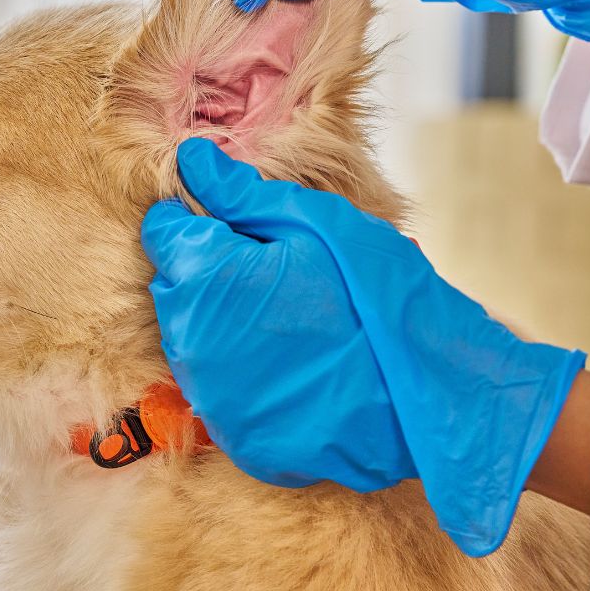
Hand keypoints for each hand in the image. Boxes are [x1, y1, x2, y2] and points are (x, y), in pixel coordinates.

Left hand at [141, 139, 585, 555]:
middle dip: (210, 266)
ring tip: (291, 314)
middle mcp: (189, 336)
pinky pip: (216, 383)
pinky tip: (291, 360)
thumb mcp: (318, 223)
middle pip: (174, 281)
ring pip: (191, 332)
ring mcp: (206, 390)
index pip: (163, 228)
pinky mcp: (231, 430)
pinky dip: (241, 365)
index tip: (246, 223)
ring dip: (222, 316)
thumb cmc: (376, 297)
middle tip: (279, 267)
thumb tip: (191, 160)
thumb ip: (242, 194)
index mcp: (206, 274)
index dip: (203, 217)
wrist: (425, 399)